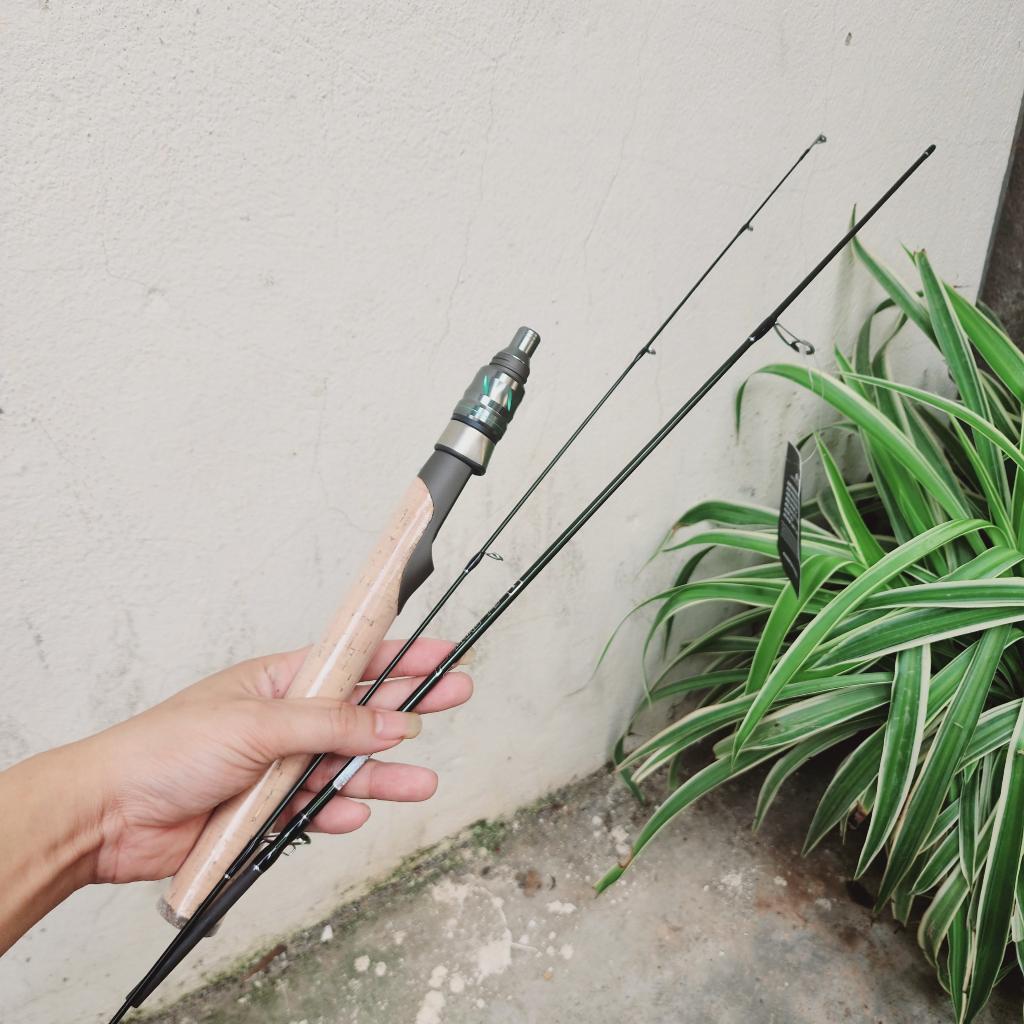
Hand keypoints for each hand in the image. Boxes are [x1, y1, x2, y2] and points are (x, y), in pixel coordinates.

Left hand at [80, 638, 470, 883]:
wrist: (110, 816)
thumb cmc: (164, 748)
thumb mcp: (256, 724)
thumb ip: (329, 724)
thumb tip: (390, 722)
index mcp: (278, 682)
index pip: (350, 661)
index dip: (396, 654)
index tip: (439, 649)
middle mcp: (283, 722)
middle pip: (359, 713)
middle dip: (407, 707)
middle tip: (455, 696)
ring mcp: (277, 768)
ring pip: (344, 768)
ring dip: (382, 774)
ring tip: (422, 781)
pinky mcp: (266, 814)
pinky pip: (315, 811)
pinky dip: (336, 812)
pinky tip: (355, 810)